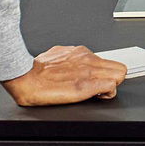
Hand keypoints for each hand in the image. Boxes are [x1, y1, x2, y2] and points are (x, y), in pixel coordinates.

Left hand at [1, 45, 127, 106]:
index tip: (102, 92)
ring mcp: (77, 52)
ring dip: (96, 72)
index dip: (113, 86)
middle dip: (110, 78)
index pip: (120, 73)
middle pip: (116, 65)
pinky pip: (85, 57)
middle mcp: (86, 57)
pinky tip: (70, 74)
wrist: (24, 78)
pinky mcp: (68, 49)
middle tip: (95, 88)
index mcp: (90, 69)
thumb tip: (110, 87)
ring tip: (81, 81)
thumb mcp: (77, 96)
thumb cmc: (45, 91)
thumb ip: (100, 88)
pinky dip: (82, 66)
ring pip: (101, 61)